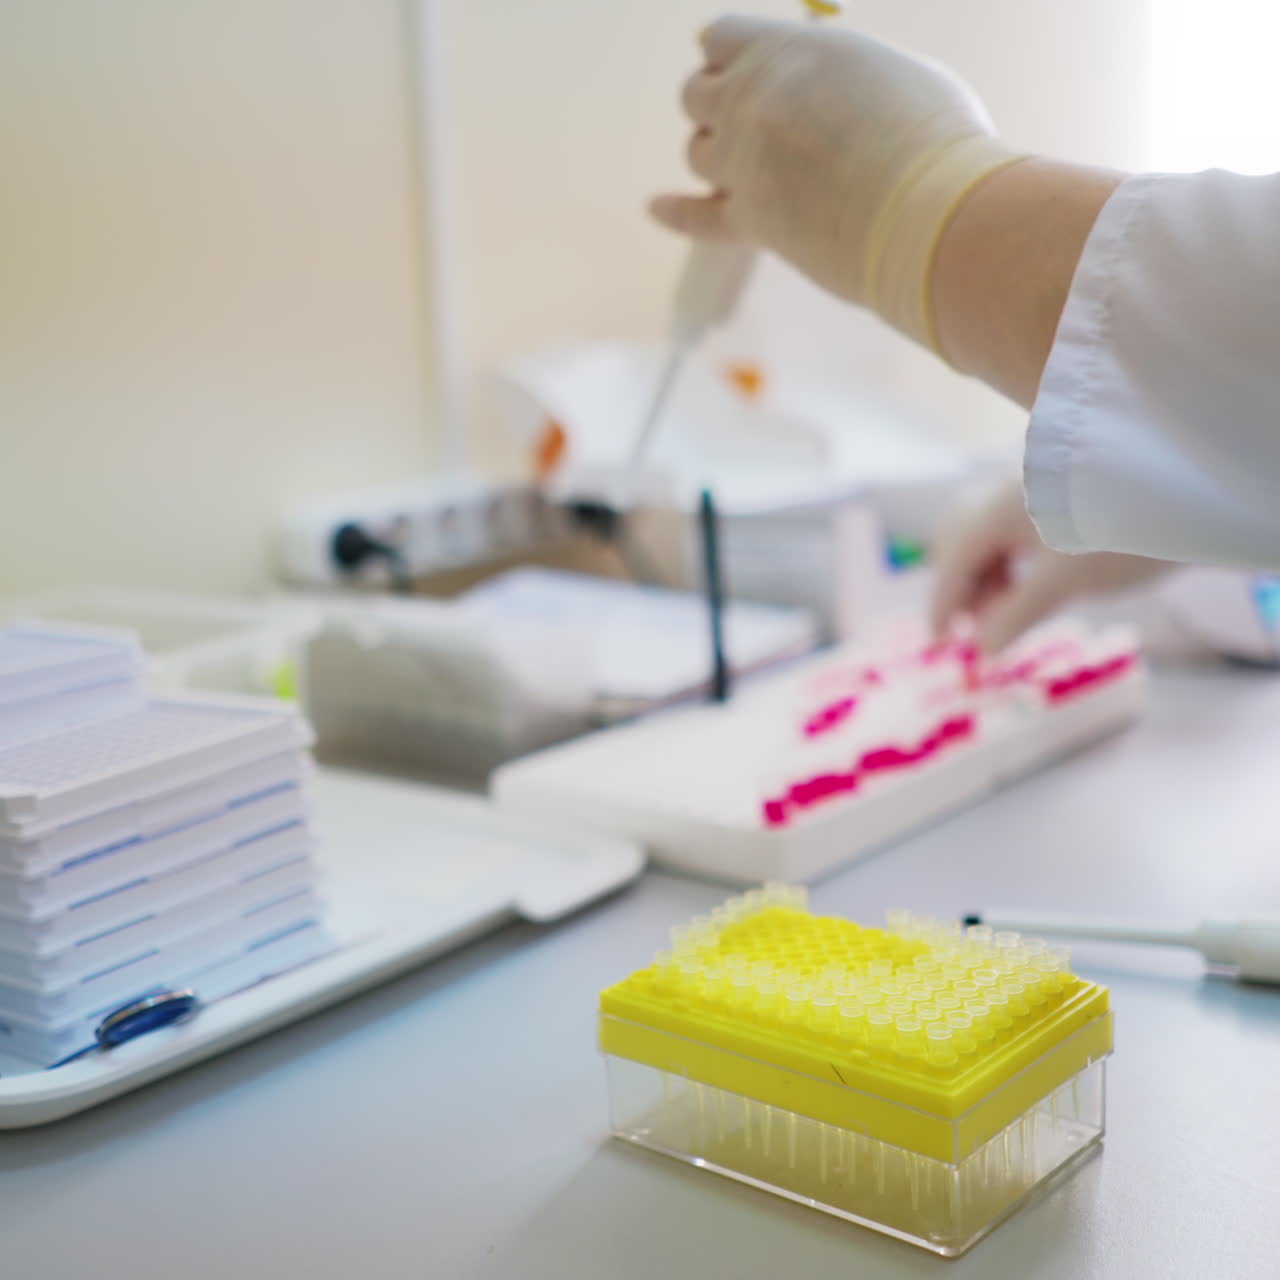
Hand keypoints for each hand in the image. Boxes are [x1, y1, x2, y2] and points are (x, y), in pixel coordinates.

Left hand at [652, 15, 1017, 344]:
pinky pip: (696, 216)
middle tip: (752, 118)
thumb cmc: (930, 132)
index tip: (742, 63)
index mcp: (780, 50)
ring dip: (715, 153)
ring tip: (750, 161)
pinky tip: (655, 207)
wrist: (926, 208)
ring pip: (697, 151)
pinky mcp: (748, 221)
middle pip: (697, 95)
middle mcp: (747, 100)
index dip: (729, 51)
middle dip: (718, 102)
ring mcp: (741, 163)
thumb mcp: (885, 68)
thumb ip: (836, 71)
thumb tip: (825, 87)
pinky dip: (675, 212)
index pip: (720, 37)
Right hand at [931, 477, 1173, 652]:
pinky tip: (1032, 586)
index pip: (952, 562)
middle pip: (960, 542)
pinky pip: (1015, 532)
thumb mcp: (1063, 583)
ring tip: (1009, 612)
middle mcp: (1006, 494)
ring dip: (989, 578)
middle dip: (963, 587)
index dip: (943, 607)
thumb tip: (982, 650)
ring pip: (989, 538)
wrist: (1186, 489)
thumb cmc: (1118, 535)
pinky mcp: (1057, 499)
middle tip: (977, 628)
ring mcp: (1032, 493)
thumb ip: (1015, 617)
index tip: (941, 646)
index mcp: (995, 510)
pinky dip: (1012, 564)